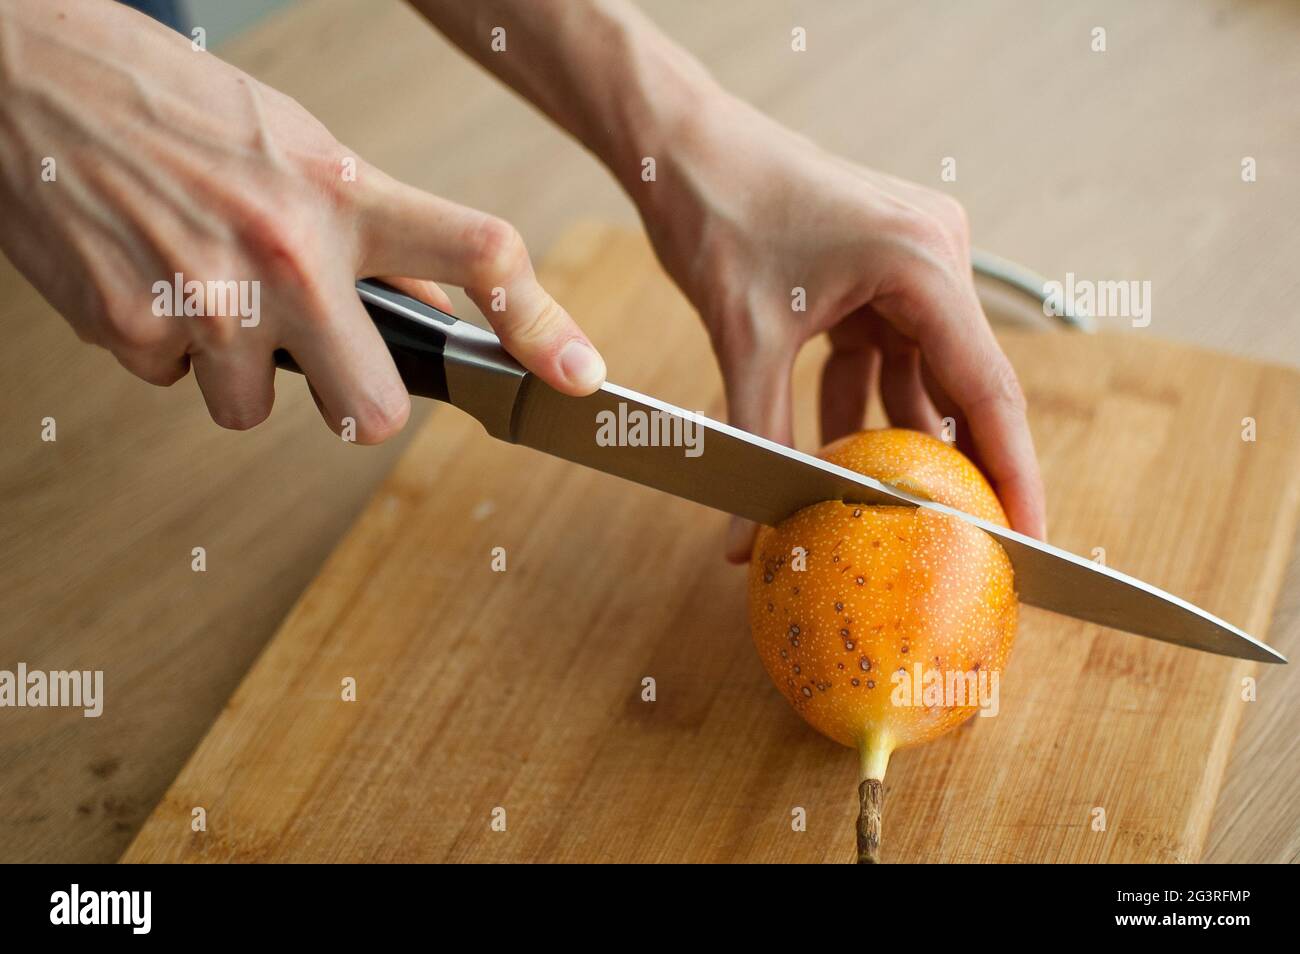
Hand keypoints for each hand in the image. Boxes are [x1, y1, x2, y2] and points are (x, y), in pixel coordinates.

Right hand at [0, 0, 604, 440]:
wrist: (30, 73)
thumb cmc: (173, 105)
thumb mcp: (298, 148)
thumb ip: (371, 230)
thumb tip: (431, 300)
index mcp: (345, 194)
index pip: (477, 255)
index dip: (540, 324)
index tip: (575, 374)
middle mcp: (288, 252)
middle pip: (373, 412)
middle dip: (354, 406)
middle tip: (322, 358)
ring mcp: (209, 298)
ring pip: (254, 410)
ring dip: (237, 368)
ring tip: (205, 283)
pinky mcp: (132, 328)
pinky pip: (173, 383)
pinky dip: (164, 346)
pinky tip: (148, 276)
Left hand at [634, 94, 1046, 559]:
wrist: (683, 143)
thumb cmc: (720, 212)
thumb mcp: (745, 338)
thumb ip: (756, 440)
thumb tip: (743, 544)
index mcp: (923, 262)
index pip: (987, 388)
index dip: (1012, 473)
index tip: (1030, 539)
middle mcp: (934, 256)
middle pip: (961, 384)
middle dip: (957, 464)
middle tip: (967, 540)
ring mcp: (909, 262)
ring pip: (919, 373)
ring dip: (899, 436)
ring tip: (898, 511)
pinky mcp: (878, 271)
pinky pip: (886, 352)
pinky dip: (865, 400)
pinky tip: (844, 453)